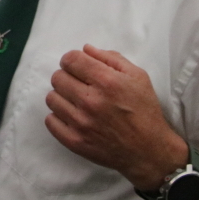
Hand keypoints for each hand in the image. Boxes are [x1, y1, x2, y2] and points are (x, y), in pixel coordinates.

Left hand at [44, 44, 186, 190]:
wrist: (148, 150)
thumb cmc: (145, 110)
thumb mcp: (137, 76)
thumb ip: (111, 58)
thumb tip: (85, 49)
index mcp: (107, 82)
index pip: (70, 60)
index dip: (71, 59)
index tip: (77, 66)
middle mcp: (90, 101)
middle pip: (57, 77)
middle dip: (66, 76)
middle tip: (78, 84)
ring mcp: (80, 123)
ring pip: (51, 98)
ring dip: (62, 96)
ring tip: (76, 101)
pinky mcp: (74, 141)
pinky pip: (50, 121)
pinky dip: (58, 116)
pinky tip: (72, 116)